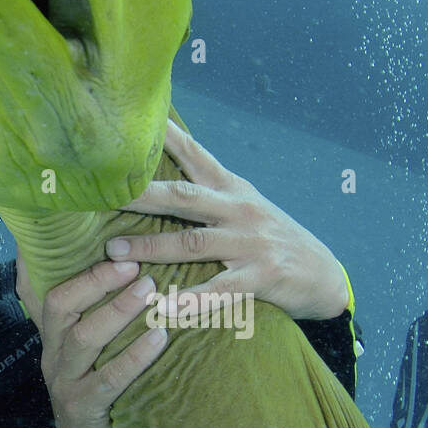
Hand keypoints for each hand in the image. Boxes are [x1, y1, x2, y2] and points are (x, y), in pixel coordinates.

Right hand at [22, 255, 168, 427]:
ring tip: (150, 291)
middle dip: (97, 280)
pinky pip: (108, 379)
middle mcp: (53, 351)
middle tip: (134, 263)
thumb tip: (98, 273)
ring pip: (83, 338)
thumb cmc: (96, 391)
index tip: (103, 236)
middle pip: (61, 304)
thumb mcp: (88, 349)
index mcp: (54, 332)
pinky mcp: (83, 408)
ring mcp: (65, 380)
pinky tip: (160, 339)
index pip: (49, 285)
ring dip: (117, 311)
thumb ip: (91, 311)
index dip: (69, 260)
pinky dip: (134, 357)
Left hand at [105, 119, 348, 320]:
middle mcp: (239, 209)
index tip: (132, 120)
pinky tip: (164, 308)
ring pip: (193, 243)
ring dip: (151, 247)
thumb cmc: (274, 240)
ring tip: (115, 251)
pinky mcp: (260, 278)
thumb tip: (163, 176)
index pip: (194, 154)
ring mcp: (250, 244)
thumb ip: (209, 191)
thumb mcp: (246, 205)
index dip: (164, 136)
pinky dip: (190, 300)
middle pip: (183, 196)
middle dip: (141, 193)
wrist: (325, 275)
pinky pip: (219, 291)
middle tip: (103, 192)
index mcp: (232, 188)